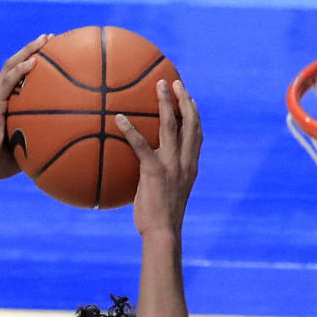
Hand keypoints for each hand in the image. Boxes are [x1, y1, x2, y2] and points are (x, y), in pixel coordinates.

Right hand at [0, 36, 50, 182]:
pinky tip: (34, 61)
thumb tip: (62, 145)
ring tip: (45, 39)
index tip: (52, 53)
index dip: (33, 62)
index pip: (19, 77)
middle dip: (33, 49)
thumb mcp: (24, 151)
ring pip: (11, 66)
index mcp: (4, 104)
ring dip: (28, 51)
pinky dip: (21, 70)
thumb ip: (38, 141)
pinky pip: (8, 82)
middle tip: (51, 38)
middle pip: (16, 64)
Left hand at [117, 78, 201, 236]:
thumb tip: (147, 178)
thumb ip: (163, 181)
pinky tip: (119, 118)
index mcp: (191, 167)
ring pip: (171, 125)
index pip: (197, 134)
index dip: (194, 114)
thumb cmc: (161, 221)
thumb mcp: (168, 196)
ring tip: (159, 85)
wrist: (163, 233)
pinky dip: (130, 130)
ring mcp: (171, 165)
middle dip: (184, 99)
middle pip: (189, 122)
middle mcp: (185, 161)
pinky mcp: (154, 171)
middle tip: (175, 82)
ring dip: (165, 102)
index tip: (189, 99)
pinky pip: (140, 145)